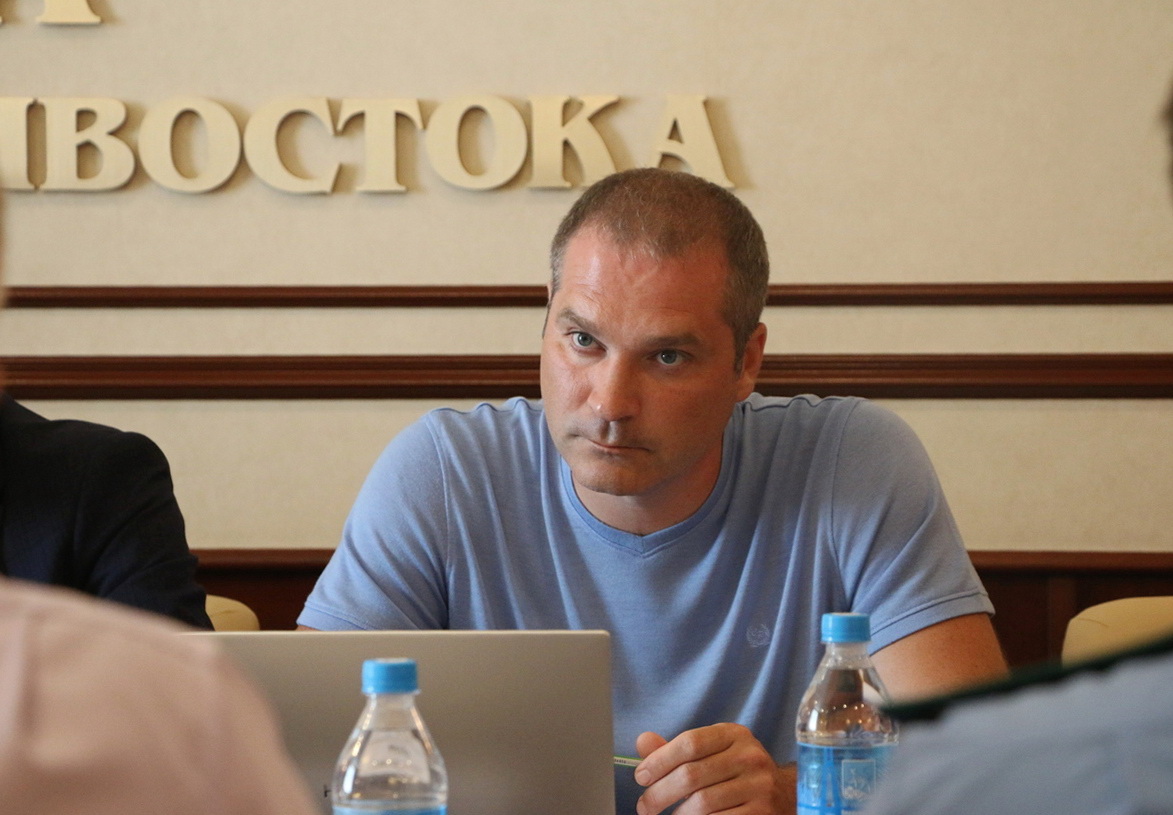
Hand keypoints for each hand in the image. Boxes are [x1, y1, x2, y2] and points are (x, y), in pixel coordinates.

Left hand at [632, 724, 793, 814]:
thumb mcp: (712, 752)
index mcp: (734, 734)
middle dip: (659, 793)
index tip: (641, 777)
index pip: (690, 743)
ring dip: (677, 814)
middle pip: (691, 775)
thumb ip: (676, 748)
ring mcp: (759, 785)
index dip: (660, 760)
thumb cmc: (736, 771)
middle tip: (645, 806)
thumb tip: (643, 742)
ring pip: (702, 803)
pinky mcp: (762, 812)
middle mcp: (749, 756)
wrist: (783, 794)